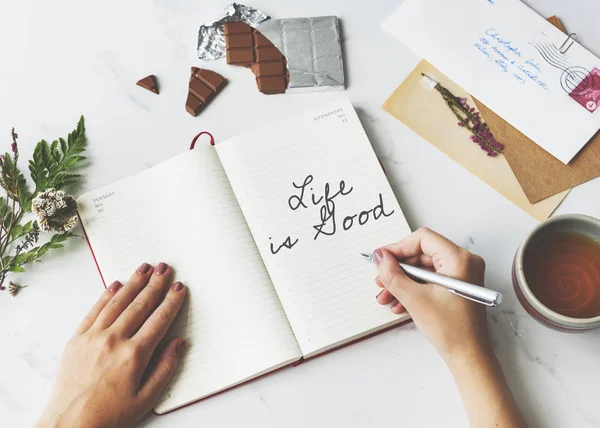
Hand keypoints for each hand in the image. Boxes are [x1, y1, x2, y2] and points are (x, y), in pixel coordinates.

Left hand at [36, 262, 186, 427]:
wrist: (69, 424)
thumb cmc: (109, 415)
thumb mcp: (146, 398)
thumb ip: (165, 368)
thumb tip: (179, 343)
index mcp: (134, 355)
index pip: (159, 320)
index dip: (171, 302)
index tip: (178, 287)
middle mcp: (114, 340)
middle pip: (140, 305)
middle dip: (155, 284)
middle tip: (165, 268)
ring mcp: (93, 337)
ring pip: (117, 302)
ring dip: (133, 282)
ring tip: (145, 267)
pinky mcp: (76, 339)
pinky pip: (94, 310)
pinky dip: (106, 295)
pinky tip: (116, 284)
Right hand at [374, 227, 488, 362]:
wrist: (468, 357)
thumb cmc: (452, 330)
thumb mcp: (414, 299)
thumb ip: (393, 275)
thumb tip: (381, 258)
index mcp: (459, 259)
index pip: (422, 239)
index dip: (398, 248)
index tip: (382, 259)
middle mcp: (464, 262)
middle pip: (421, 254)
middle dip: (398, 269)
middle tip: (381, 281)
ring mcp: (461, 275)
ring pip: (423, 269)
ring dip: (402, 282)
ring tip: (386, 297)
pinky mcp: (456, 286)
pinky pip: (430, 280)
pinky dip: (413, 289)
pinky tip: (399, 303)